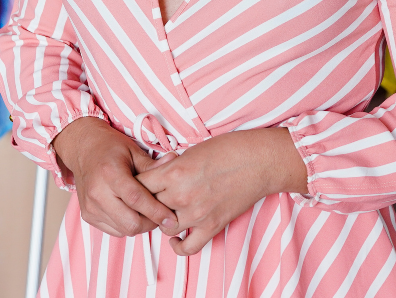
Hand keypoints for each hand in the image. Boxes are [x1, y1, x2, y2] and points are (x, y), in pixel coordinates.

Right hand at [53, 117, 177, 237]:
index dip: (157, 212)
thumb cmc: (110, 148)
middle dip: (150, 222)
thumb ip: (152, 165)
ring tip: (147, 212)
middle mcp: (98, 193)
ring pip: (123, 230)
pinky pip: (114, 230)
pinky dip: (126, 225)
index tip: (171, 218)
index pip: (137, 200)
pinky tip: (132, 212)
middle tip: (161, 214)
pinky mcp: (88, 216)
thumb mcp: (133, 151)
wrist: (83, 150)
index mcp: (110, 173)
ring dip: (140, 225)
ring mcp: (91, 207)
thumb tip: (173, 162)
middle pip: (130, 222)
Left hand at [135, 128, 307, 255]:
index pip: (139, 185)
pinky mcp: (212, 226)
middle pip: (148, 206)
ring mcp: (197, 213)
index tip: (139, 185)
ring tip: (166, 212)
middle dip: (148, 202)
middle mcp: (182, 195)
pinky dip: (178, 245)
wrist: (259, 161)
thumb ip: (172, 166)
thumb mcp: (192, 150)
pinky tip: (177, 237)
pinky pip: (187, 247)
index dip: (136, 185)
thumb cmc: (229, 149)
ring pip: (164, 227)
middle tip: (151, 198)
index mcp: (174, 172)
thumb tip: (158, 176)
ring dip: (163, 220)